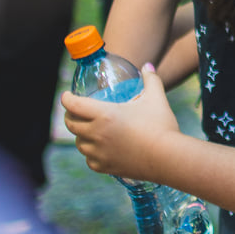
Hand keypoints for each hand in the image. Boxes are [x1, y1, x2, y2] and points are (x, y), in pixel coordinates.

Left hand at [60, 64, 181, 178]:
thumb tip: (147, 65)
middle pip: (71, 124)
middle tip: (75, 111)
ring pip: (79, 143)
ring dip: (80, 135)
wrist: (167, 158)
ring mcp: (99, 152)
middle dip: (70, 115)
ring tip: (87, 130)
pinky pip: (89, 159)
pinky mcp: (105, 167)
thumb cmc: (161, 126)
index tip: (67, 95)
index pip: (74, 105)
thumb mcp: (156, 98)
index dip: (67, 98)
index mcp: (104, 115)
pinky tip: (98, 149)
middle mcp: (96, 134)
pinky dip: (90, 153)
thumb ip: (151, 79)